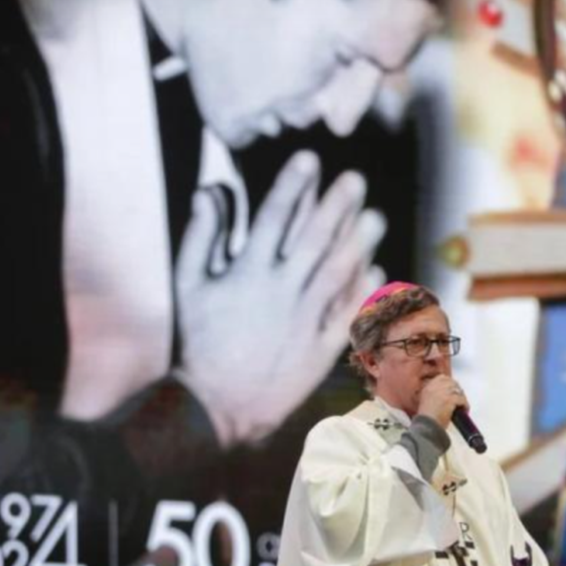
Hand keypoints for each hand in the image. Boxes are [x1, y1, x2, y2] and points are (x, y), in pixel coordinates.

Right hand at [175, 150, 385, 446]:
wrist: (213, 407)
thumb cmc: (196, 342)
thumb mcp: (189, 284)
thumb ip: (203, 234)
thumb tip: (211, 188)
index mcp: (248, 273)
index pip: (274, 217)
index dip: (293, 185)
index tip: (309, 159)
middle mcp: (280, 292)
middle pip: (315, 240)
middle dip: (337, 206)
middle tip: (355, 180)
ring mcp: (303, 321)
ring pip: (337, 274)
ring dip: (359, 243)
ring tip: (375, 218)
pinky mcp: (319, 350)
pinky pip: (347, 316)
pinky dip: (362, 293)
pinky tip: (376, 271)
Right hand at [416, 374, 468, 429]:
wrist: (426, 426)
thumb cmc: (426, 419)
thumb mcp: (426, 402)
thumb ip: (434, 395)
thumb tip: (446, 395)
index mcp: (428, 387)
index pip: (442, 378)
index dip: (450, 383)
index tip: (453, 389)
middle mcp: (435, 387)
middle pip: (452, 382)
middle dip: (457, 389)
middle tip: (460, 398)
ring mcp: (443, 392)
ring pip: (458, 390)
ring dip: (462, 397)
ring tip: (462, 405)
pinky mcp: (450, 399)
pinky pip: (462, 399)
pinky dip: (465, 405)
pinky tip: (465, 410)